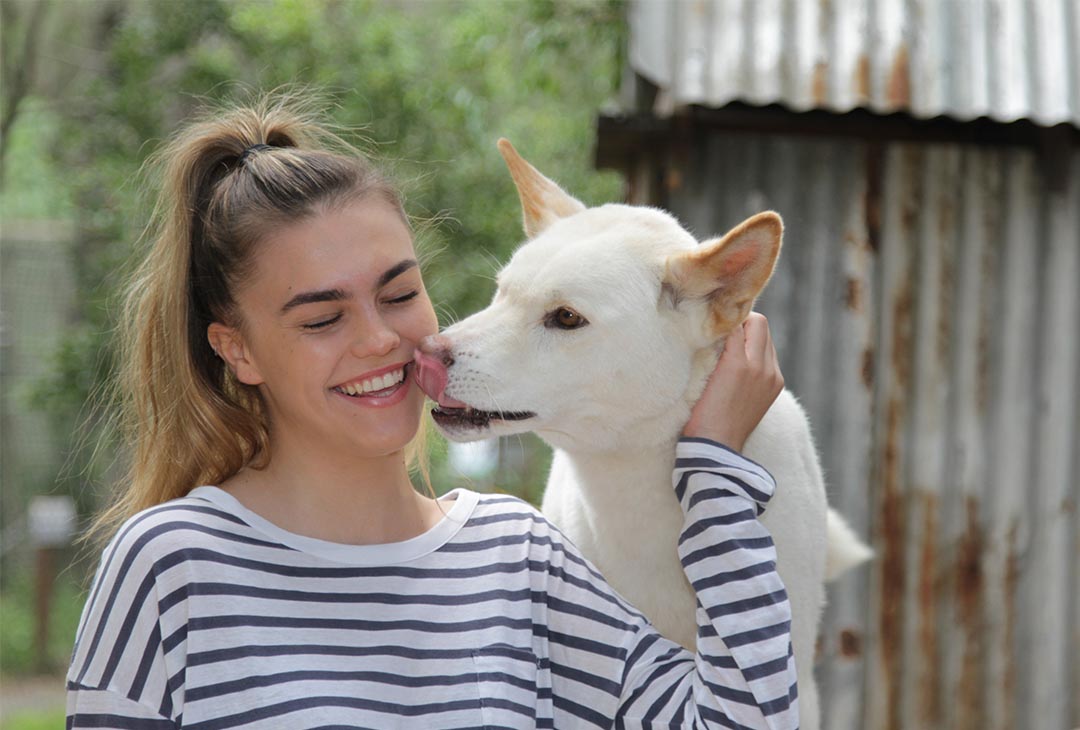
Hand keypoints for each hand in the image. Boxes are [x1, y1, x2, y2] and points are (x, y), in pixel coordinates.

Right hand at [681, 312, 783, 451]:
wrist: (716, 446)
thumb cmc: (701, 411)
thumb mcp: (704, 373)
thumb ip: (718, 345)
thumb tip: (724, 323)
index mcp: (741, 363)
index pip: (742, 321)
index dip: (728, 318)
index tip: (715, 321)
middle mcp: (763, 368)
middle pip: (760, 325)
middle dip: (743, 324)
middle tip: (724, 331)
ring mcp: (772, 378)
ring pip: (766, 340)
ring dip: (751, 339)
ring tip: (731, 350)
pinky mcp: (775, 387)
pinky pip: (770, 358)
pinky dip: (757, 354)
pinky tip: (741, 367)